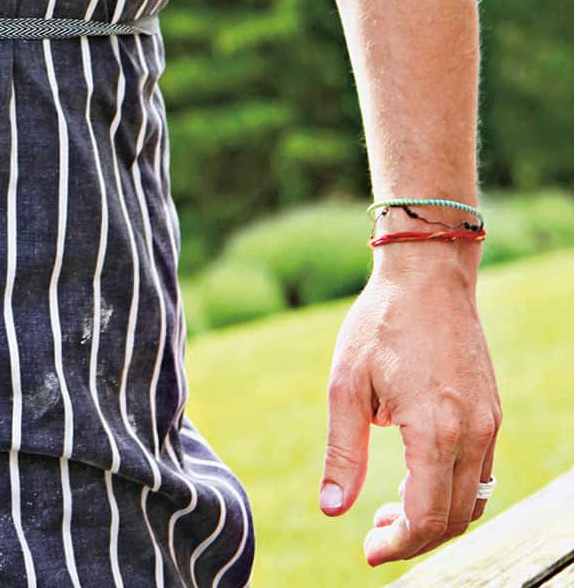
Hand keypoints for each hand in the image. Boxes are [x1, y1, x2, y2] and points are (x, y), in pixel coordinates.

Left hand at [319, 252, 500, 565]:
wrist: (427, 274)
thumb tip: (332, 510)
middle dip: (414, 537)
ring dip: (436, 519)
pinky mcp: (491, 414)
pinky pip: (481, 475)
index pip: (425, 516)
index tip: (368, 549)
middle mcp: (471, 433)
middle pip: (452, 519)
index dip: (397, 544)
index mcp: (434, 429)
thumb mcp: (346, 384)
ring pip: (472, 502)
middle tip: (375, 531)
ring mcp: (488, 424)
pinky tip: (417, 478)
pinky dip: (453, 492)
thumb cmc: (381, 323)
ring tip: (393, 508)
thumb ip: (343, 452)